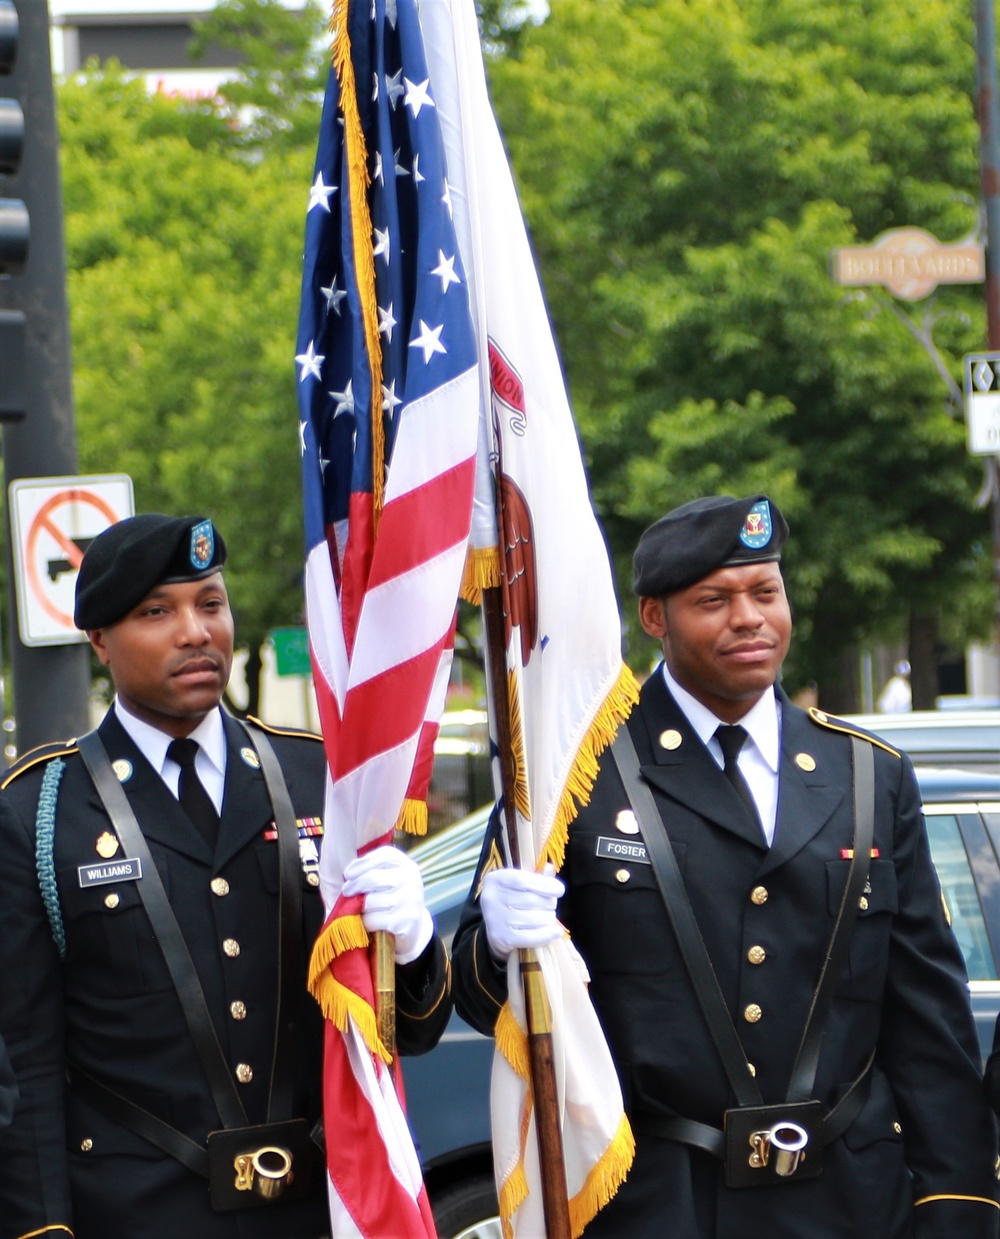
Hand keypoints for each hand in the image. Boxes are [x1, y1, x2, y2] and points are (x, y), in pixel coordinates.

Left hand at [342, 846, 433, 964]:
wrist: (414, 925)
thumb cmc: (393, 897)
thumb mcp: (389, 877)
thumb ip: (372, 869)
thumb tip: (349, 874)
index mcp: (406, 864)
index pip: (381, 856)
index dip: (360, 864)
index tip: (348, 874)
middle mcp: (410, 879)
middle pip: (372, 878)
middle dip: (354, 885)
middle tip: (346, 891)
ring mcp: (409, 900)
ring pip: (369, 901)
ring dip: (360, 907)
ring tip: (363, 909)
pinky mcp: (404, 921)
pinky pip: (372, 919)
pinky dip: (365, 922)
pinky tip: (370, 922)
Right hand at [480, 865, 564, 960]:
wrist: (492, 926)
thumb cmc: (510, 898)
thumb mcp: (518, 882)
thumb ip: (535, 875)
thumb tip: (549, 869)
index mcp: (497, 879)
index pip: (525, 881)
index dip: (547, 885)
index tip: (559, 890)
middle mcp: (493, 898)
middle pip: (533, 900)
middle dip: (549, 904)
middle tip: (550, 906)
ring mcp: (496, 920)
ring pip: (536, 919)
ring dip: (549, 919)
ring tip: (548, 917)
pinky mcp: (502, 938)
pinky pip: (532, 937)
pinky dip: (547, 934)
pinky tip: (556, 932)